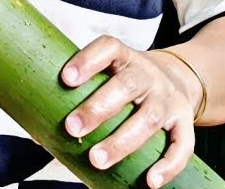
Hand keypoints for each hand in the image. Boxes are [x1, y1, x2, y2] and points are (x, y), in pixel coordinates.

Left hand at [61, 36, 201, 187]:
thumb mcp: (108, 78)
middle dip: (98, 108)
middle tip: (72, 128)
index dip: (88, 60)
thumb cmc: (127, 85)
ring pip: (150, 117)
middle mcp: (148, 75)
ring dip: (123, 141)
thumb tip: (39, 135)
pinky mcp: (184, 122)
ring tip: (97, 160)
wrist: (179, 79)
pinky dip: (169, 165)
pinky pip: (183, 144)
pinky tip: (151, 182)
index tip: (66, 79)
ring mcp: (168, 98)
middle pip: (127, 85)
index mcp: (125, 59)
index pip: (108, 48)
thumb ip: (78, 100)